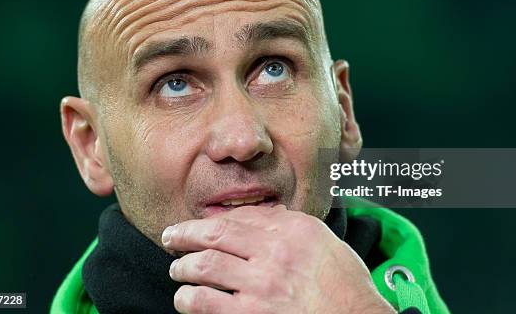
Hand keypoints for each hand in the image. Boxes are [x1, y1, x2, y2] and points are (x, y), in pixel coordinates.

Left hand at [162, 205, 396, 313]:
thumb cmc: (345, 286)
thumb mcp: (325, 242)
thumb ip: (292, 225)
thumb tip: (265, 213)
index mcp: (293, 230)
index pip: (241, 217)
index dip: (213, 220)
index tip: (199, 224)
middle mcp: (275, 252)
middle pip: (215, 234)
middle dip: (184, 234)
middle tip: (170, 237)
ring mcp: (261, 285)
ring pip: (204, 266)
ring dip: (182, 268)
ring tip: (177, 270)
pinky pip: (205, 302)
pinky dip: (188, 298)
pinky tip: (186, 298)